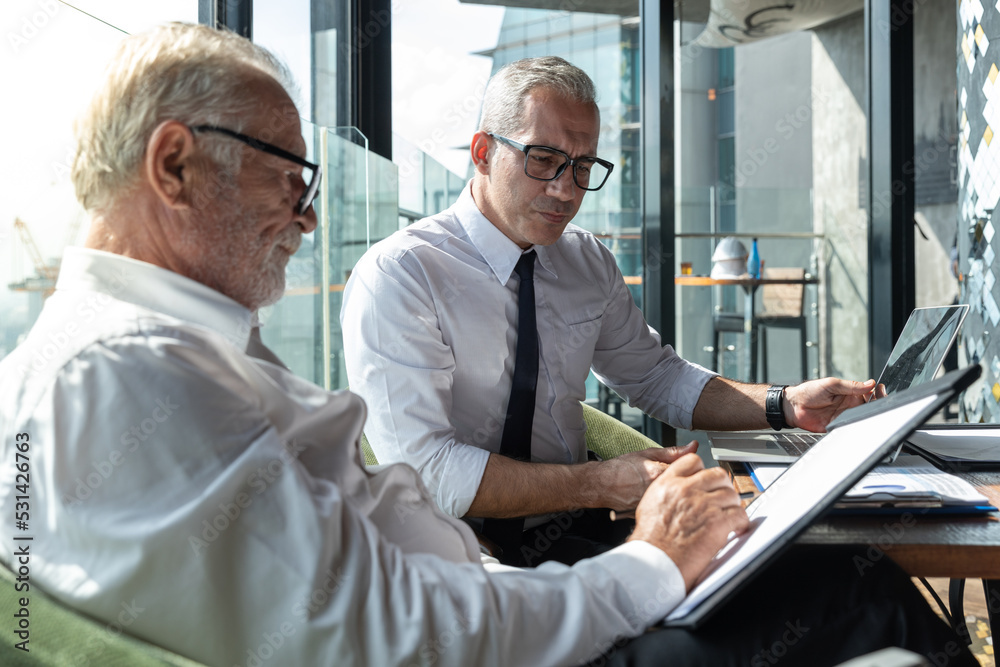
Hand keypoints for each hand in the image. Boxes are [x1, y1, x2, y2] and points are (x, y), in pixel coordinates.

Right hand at [590, 442, 698, 511]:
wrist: (601, 485)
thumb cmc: (621, 469)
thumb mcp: (647, 454)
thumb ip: (673, 452)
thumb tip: (693, 446)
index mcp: (659, 474)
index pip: (691, 473)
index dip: (694, 472)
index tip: (692, 470)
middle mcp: (657, 492)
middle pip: (685, 490)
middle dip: (687, 486)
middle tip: (677, 481)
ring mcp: (653, 506)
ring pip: (676, 502)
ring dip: (677, 498)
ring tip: (666, 492)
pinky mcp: (650, 516)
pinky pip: (666, 511)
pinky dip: (667, 507)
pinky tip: (660, 502)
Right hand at [628, 454, 748, 590]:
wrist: (655, 561)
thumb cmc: (650, 539)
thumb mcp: (649, 503)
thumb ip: (666, 489)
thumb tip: (678, 487)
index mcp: (669, 483)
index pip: (693, 461)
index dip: (703, 470)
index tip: (706, 480)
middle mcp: (687, 490)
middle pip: (717, 474)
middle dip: (722, 486)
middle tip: (722, 497)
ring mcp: (704, 505)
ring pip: (731, 494)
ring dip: (732, 505)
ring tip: (728, 514)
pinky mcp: (718, 523)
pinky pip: (739, 514)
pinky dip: (740, 521)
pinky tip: (735, 527)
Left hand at [785, 377, 876, 431]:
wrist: (792, 406)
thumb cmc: (808, 391)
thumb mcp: (831, 384)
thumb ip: (850, 386)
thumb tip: (869, 383)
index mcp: (848, 393)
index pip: (868, 393)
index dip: (876, 392)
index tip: (880, 390)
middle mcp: (848, 405)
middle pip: (869, 407)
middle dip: (877, 404)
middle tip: (880, 401)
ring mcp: (844, 417)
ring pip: (861, 418)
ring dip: (868, 416)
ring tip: (873, 412)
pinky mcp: (837, 427)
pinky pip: (850, 429)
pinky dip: (856, 427)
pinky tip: (860, 424)